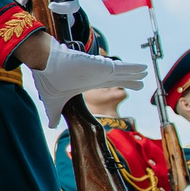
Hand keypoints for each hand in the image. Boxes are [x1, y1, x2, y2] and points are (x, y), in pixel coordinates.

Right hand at [30, 43, 145, 127]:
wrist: (44, 64)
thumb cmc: (48, 79)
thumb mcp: (53, 102)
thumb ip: (55, 114)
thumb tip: (52, 126)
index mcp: (88, 81)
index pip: (109, 82)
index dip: (120, 83)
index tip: (131, 84)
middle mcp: (96, 74)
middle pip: (118, 76)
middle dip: (131, 77)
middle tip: (142, 77)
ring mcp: (99, 70)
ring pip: (122, 71)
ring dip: (135, 71)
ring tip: (146, 70)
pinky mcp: (100, 66)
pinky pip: (121, 67)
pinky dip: (132, 68)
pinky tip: (143, 68)